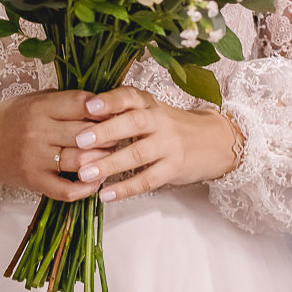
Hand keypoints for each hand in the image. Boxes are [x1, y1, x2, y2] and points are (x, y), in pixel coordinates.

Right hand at [0, 89, 107, 202]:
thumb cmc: (7, 118)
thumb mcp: (33, 100)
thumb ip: (64, 101)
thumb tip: (104, 105)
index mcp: (39, 107)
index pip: (82, 104)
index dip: (104, 107)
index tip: (115, 111)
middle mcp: (38, 133)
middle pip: (87, 134)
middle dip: (110, 135)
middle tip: (120, 135)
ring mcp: (36, 160)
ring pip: (82, 161)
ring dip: (103, 160)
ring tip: (111, 156)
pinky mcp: (34, 182)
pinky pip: (67, 190)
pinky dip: (87, 189)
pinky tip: (96, 182)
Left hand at [60, 86, 242, 203]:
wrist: (214, 141)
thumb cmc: (168, 126)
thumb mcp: (149, 111)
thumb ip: (120, 113)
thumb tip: (76, 118)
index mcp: (149, 103)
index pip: (129, 96)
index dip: (109, 101)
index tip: (87, 106)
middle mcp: (160, 120)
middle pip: (133, 123)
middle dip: (105, 131)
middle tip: (79, 141)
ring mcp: (170, 145)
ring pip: (138, 154)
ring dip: (110, 164)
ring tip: (85, 174)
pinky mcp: (175, 168)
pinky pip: (148, 179)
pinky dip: (126, 188)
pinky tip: (106, 194)